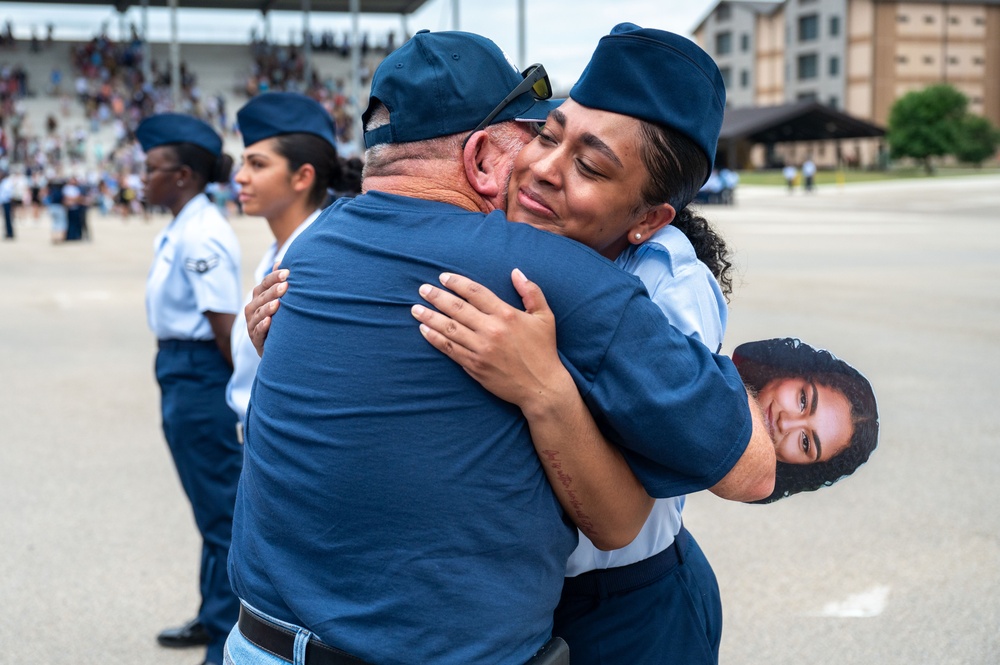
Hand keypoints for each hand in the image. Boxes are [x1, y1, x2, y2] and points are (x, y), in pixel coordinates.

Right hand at [246, 263, 288, 356]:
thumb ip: (278, 282)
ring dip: (267, 308)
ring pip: (258, 314)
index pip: (264, 284)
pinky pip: (257, 332)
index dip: (274, 277)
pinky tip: (270, 321)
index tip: (288, 273)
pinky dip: (262, 326)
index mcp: (259, 297)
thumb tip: (280, 263)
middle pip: (261, 297)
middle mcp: (253, 309)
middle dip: (273, 291)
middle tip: (286, 285)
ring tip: (278, 304)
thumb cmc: (280, 319)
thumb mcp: (279, 300)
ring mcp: (253, 324)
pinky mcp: (255, 340)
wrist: (279, 347)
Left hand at [411, 269, 572, 413]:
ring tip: (416, 309)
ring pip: (449, 328)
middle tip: (422, 290)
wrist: (541, 387)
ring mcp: (481, 349)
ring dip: (430, 317)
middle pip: (457, 308)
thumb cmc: (544, 350)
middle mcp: (491, 330)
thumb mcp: (545, 317)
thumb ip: (531, 292)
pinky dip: (435, 339)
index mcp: (507, 314)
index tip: (443, 278)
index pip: (475, 293)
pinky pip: (450, 349)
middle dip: (436, 297)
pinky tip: (424, 330)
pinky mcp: (474, 365)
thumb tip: (516, 272)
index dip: (457, 283)